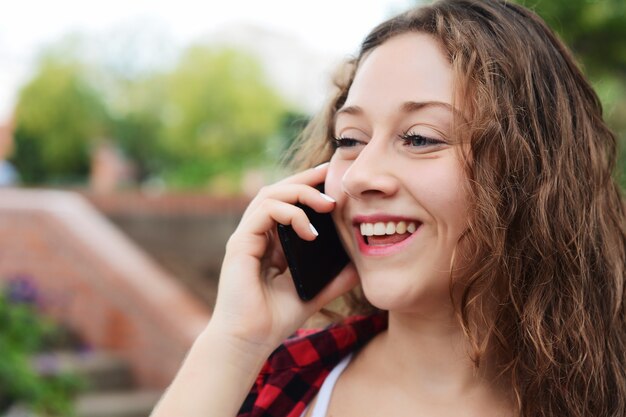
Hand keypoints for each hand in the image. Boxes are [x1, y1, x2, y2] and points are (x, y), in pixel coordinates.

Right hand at [208, 163, 357, 352]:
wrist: (250, 340)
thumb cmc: (275, 319)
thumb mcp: (314, 293)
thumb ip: (334, 279)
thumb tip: (360, 266)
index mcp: (271, 241)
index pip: (288, 202)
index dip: (308, 185)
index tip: (333, 178)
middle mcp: (257, 234)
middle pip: (277, 190)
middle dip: (306, 179)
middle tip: (332, 177)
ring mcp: (247, 237)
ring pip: (269, 195)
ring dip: (300, 193)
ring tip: (327, 206)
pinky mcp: (240, 244)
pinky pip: (264, 213)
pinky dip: (289, 214)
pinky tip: (310, 231)